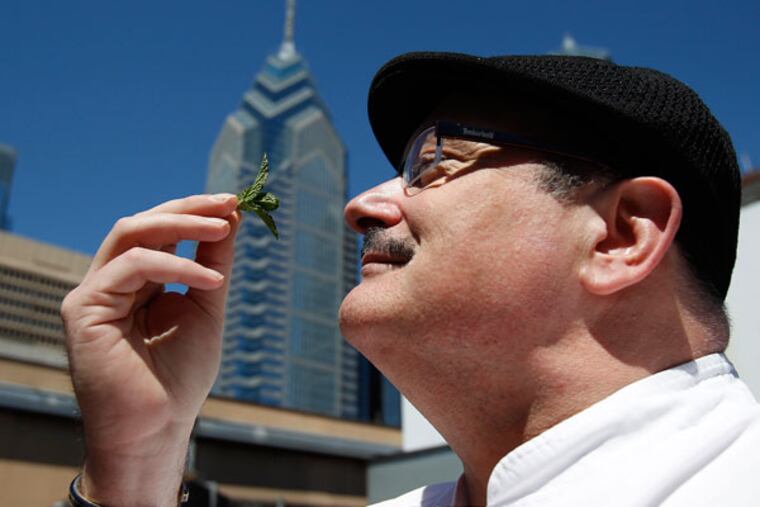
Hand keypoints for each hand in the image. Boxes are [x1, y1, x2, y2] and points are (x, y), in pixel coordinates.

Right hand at [61, 194, 239, 504]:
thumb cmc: (180, 375)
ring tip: (224, 228)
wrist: (158, 426)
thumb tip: (232, 216)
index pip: (161, 230)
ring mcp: (94, 292)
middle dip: (189, 208)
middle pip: (144, 223)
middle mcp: (112, 281)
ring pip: (132, 233)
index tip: (234, 202)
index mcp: (138, 280)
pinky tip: (210, 280)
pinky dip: (175, 265)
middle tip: (229, 203)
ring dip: (181, 224)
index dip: (195, 211)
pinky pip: (131, 266)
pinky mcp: (83, 307)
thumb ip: (213, 261)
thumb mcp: (206, 305)